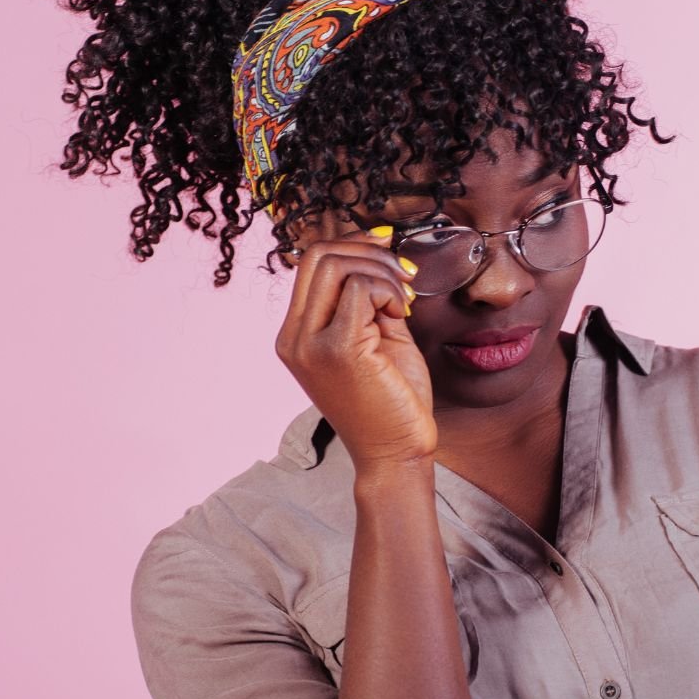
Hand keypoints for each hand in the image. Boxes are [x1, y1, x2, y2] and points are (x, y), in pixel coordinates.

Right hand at [274, 225, 436, 467]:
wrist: (397, 454)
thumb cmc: (391, 400)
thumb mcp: (375, 337)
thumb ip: (367, 298)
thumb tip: (377, 249)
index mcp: (296, 334)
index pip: (311, 263)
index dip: (353, 245)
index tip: (389, 252)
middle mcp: (293, 338)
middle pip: (318, 255)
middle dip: (369, 252)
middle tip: (404, 276)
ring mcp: (310, 344)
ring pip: (337, 265)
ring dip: (382, 271)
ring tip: (405, 299)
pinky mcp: (337, 350)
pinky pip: (360, 288)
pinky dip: (388, 290)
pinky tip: (403, 313)